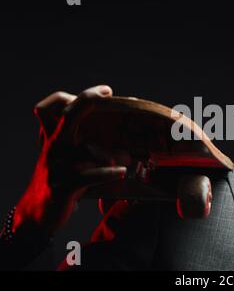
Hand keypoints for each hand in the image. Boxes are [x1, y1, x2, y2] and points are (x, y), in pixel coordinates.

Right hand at [13, 85, 126, 235]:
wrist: (38, 212)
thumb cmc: (60, 179)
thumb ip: (82, 142)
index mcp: (54, 137)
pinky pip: (88, 175)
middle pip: (68, 116)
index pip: (50, 107)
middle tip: (107, 94)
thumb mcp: (65, 157)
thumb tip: (121, 137)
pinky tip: (121, 172)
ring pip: (87, 150)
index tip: (105, 91)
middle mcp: (53, 147)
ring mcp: (55, 167)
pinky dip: (107, 173)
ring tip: (125, 161)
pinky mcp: (62, 186)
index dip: (74, 96)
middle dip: (87, 101)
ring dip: (109, 155)